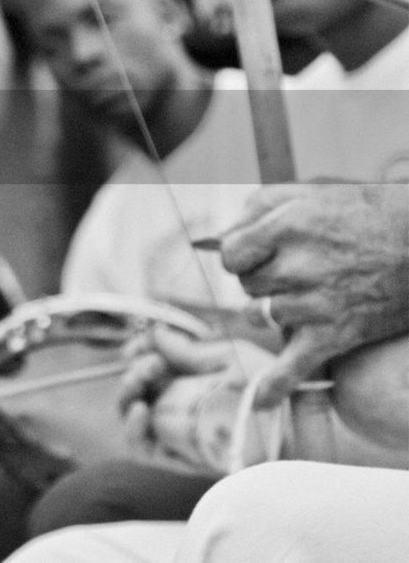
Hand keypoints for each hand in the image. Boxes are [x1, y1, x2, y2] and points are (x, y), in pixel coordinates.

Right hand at [119, 329, 274, 470]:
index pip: (151, 365)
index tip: (135, 346)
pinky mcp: (182, 458)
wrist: (297, 424)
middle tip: (151, 365)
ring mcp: (180, 432)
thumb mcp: (228, 360)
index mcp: (193, 379)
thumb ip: (190, 351)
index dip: (138, 353)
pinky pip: (144, 448)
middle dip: (136, 372)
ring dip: (127, 395)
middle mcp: (183, 405)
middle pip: (139, 388)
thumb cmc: (270, 389)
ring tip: (139, 382)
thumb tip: (156, 333)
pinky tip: (139, 409)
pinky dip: (132, 429)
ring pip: (134, 415)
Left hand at [219, 181, 408, 407]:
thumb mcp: (311, 192)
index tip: (257, 253)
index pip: (231, 254)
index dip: (241, 254)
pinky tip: (261, 401)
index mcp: (287, 227)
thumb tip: (223, 235)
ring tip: (307, 296)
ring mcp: (314, 304)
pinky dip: (275, 387)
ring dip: (275, 309)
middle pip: (247, 286)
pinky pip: (294, 369)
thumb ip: (260, 206)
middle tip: (299, 269)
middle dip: (263, 278)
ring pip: (262, 316)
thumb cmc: (369, 213)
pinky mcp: (334, 335)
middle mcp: (296, 266)